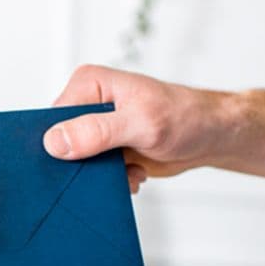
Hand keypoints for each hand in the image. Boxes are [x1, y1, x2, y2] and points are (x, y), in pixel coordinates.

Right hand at [43, 65, 235, 192]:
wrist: (211, 136)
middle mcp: (88, 103)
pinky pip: (93, 172)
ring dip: (102, 176)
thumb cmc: (186, 118)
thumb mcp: (140, 124)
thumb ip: (97, 131)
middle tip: (109, 169)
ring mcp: (97, 127)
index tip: (80, 161)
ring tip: (128, 170)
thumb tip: (55, 142)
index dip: (60, 144)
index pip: (52, 119)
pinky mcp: (107, 147)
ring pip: (77, 162)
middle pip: (62, 143)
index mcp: (88, 84)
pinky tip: (134, 173)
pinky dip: (113, 180)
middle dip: (83, 164)